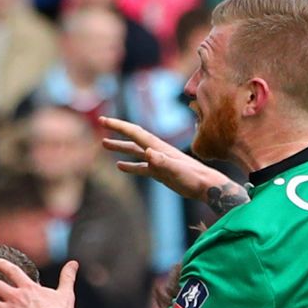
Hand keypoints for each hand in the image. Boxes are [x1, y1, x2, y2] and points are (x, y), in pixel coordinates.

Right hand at [100, 117, 223, 201]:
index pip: (134, 132)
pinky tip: (120, 165)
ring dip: (120, 146)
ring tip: (104, 143)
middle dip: (117, 129)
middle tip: (102, 122)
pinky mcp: (159, 172)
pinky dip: (130, 165)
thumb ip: (162, 161)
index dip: (118, 126)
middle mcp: (156, 151)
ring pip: (134, 151)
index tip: (103, 120)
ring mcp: (157, 161)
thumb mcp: (176, 170)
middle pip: (133, 137)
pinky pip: (140, 167)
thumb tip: (147, 152)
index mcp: (158, 147)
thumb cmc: (193, 178)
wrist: (206, 186)